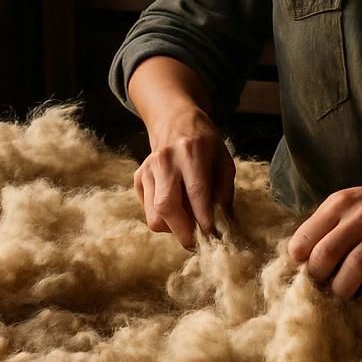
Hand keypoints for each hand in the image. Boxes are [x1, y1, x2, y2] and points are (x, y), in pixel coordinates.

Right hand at [133, 110, 234, 249]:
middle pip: (167, 206)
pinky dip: (163, 218)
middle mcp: (165, 160)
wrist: (174, 120)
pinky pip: (147, 210)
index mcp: (192, 152)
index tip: (213, 237)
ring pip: (154, 215)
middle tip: (197, 241)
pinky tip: (175, 205)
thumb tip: (223, 227)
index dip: (204, 220)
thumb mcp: (224, 161)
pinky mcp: (138, 178)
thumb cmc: (205, 143)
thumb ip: (223, 193)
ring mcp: (147, 169)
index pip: (196, 193)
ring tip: (187, 220)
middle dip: (184, 232)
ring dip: (172, 228)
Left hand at [286, 168, 361, 301]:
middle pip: (325, 256)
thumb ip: (330, 223)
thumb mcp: (354, 200)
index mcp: (342, 202)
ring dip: (343, 289)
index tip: (306, 265)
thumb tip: (303, 256)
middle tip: (324, 281)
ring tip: (344, 289)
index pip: (305, 238)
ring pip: (351, 272)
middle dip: (318, 277)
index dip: (301, 259)